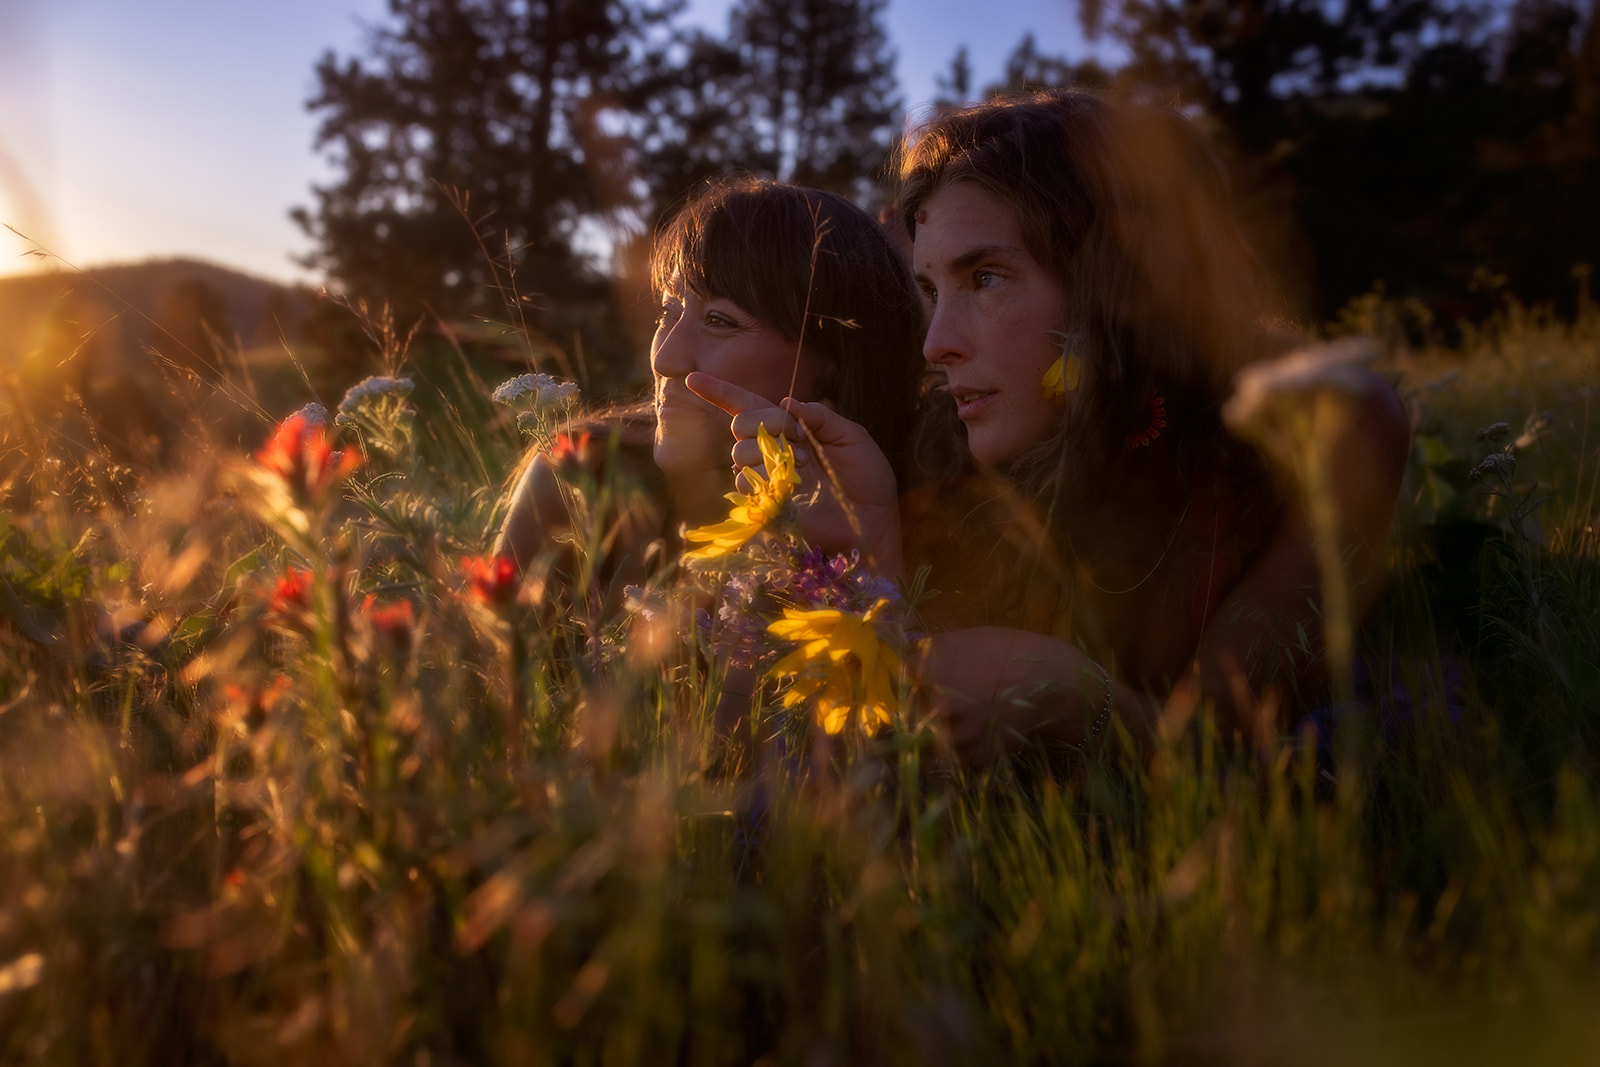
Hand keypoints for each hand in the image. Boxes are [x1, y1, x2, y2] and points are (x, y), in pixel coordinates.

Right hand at [687, 371, 902, 574]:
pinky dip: (765, 476)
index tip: (691, 378)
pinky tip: (793, 481)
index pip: (746, 406)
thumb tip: (787, 401)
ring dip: (770, 452)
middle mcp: (771, 449)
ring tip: (804, 463)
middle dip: (768, 421)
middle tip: (800, 436)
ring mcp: (766, 476)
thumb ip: (820, 416)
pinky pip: (745, 481)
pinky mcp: (765, 502)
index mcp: (789, 429)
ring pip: (739, 451)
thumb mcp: (851, 436)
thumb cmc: (866, 477)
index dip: (718, 392)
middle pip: (741, 424)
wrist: (872, 517)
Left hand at [917, 628, 1115, 765]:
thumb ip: (928, 651)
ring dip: (938, 731)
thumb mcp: (964, 638)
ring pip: (927, 738)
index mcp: (925, 672)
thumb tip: (906, 659)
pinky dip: (960, 748)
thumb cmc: (1009, 651)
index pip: (900, 678)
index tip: (923, 678)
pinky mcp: (971, 757)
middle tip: (948, 699)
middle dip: (922, 705)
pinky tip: (979, 731)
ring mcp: (952, 736)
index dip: (913, 678)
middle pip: (910, 710)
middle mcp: (932, 706)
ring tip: (964, 717)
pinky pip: (952, 757)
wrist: (1052, 682)